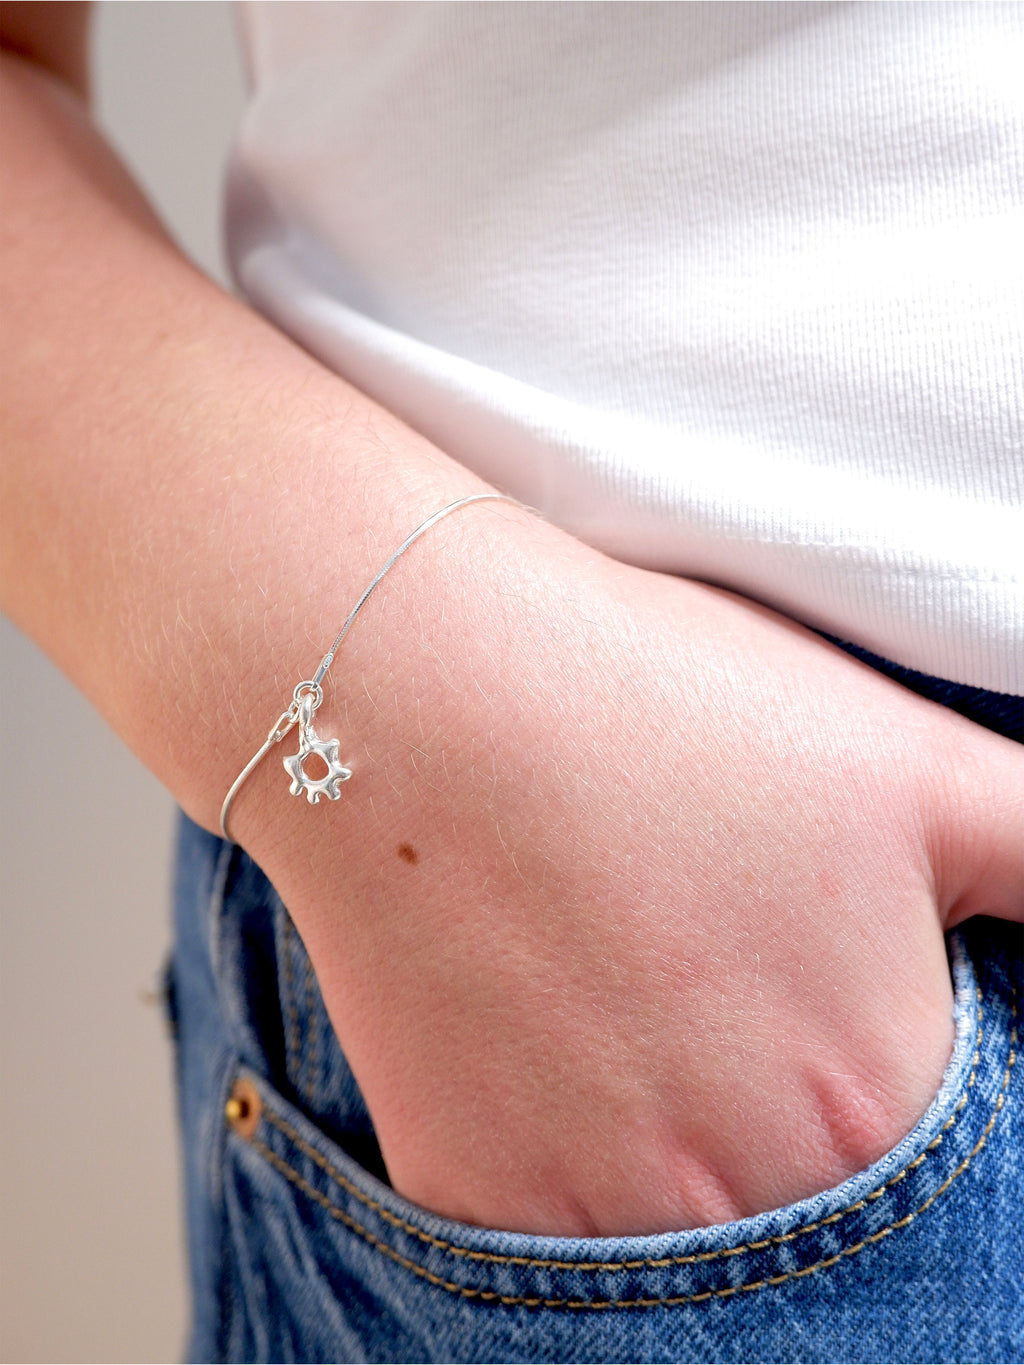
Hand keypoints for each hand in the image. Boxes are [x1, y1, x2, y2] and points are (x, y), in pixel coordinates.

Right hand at [253, 531, 1023, 1235]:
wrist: (413, 689)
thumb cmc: (666, 708)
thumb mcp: (920, 765)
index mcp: (873, 1107)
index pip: (938, 1151)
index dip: (885, 1038)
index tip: (820, 961)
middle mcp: (736, 1204)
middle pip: (807, 1193)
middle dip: (787, 1087)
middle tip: (713, 957)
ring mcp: (582, 1224)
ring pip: (683, 1217)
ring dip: (684, 1124)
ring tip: (631, 974)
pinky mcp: (466, 1197)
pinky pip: (553, 1221)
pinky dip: (569, 1135)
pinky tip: (547, 1015)